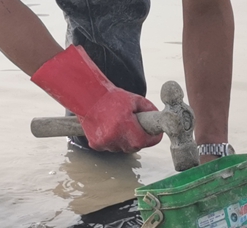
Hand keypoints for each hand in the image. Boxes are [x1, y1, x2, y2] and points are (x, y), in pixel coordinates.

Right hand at [32, 45, 162, 153]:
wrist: (88, 98)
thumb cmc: (112, 98)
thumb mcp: (135, 100)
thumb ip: (149, 110)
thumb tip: (158, 120)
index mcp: (124, 125)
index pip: (146, 140)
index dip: (153, 137)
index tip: (155, 134)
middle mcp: (114, 136)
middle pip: (135, 146)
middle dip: (140, 139)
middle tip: (139, 127)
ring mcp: (104, 142)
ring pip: (123, 148)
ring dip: (126, 140)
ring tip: (121, 124)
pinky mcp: (96, 145)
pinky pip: (111, 147)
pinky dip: (114, 141)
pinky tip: (111, 128)